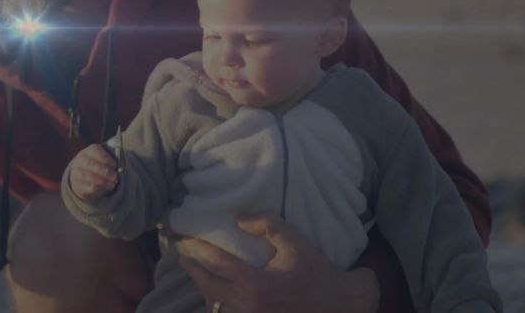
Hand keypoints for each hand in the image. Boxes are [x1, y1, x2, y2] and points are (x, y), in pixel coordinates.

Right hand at [68, 144, 118, 200]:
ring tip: (112, 183)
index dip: (105, 158)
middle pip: (90, 163)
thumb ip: (110, 162)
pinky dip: (99, 188)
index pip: (95, 151)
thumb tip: (120, 168)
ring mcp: (77, 173)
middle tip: (115, 176)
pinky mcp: (78, 185)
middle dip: (104, 170)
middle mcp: (80, 161)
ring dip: (102, 180)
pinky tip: (106, 187)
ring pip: (87, 175)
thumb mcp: (102, 161)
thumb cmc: (97, 167)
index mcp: (88, 152)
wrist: (82, 178)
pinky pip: (87, 186)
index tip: (115, 165)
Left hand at [175, 213, 379, 312]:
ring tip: (198, 275)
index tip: (184, 241)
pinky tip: (216, 297)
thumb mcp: (295, 241)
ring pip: (216, 308)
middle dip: (193, 272)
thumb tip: (239, 220)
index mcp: (256, 283)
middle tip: (182, 257)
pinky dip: (220, 308)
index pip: (216, 264)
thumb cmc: (316, 270)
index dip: (197, 251)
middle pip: (209, 289)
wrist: (341, 303)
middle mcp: (250, 305)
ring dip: (205, 291)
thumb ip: (267, 224)